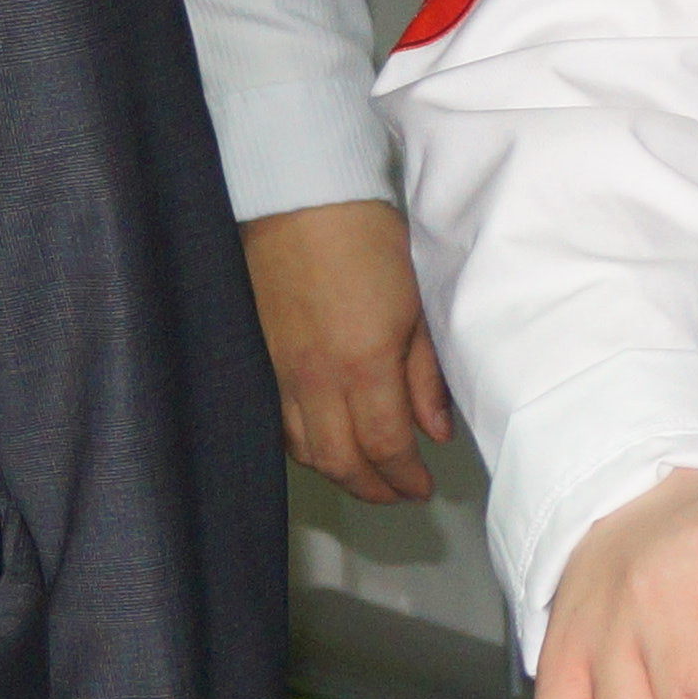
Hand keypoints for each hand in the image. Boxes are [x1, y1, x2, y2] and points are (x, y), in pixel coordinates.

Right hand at [242, 201, 453, 502]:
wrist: (302, 204)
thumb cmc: (370, 242)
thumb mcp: (417, 307)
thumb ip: (426, 375)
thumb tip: (434, 433)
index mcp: (362, 366)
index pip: (383, 446)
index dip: (404, 476)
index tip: (424, 489)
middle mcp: (315, 380)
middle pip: (338, 460)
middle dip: (371, 488)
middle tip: (401, 494)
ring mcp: (282, 372)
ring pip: (304, 448)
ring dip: (337, 472)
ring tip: (369, 475)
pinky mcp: (263, 359)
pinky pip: (280, 422)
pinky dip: (304, 447)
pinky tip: (326, 444)